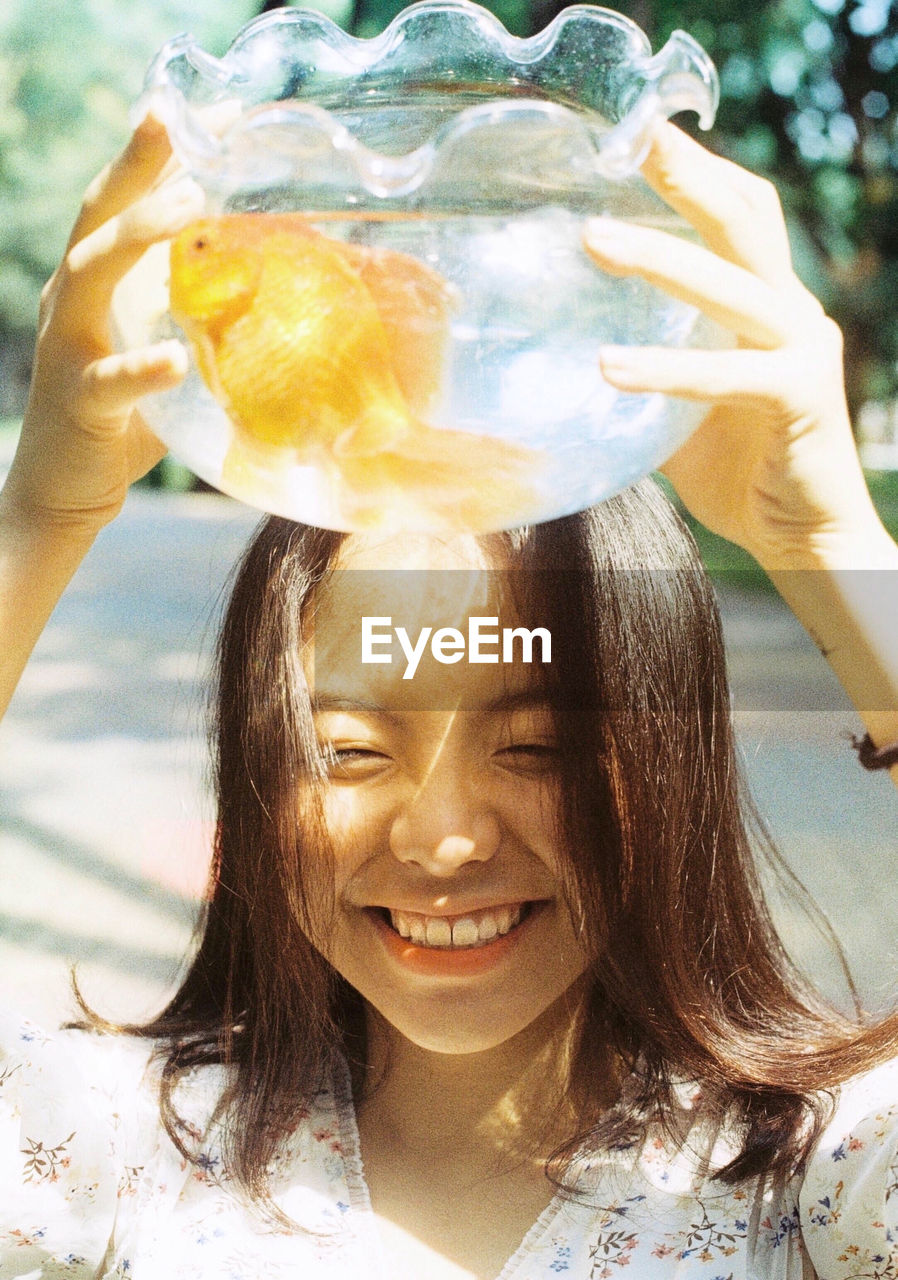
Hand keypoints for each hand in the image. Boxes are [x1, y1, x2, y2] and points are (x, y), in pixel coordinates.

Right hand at [2, 111, 202, 536]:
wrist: (66, 491)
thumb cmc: (121, 420)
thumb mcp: (161, 352)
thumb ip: (200, 320)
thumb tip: (269, 292)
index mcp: (91, 286)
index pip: (118, 205)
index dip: (153, 157)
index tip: (200, 114)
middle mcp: (69, 302)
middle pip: (94, 215)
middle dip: (134, 165)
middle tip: (176, 124)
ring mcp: (66, 347)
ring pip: (89, 271)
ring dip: (137, 235)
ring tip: (189, 209)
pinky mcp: (78, 402)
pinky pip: (110, 381)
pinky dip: (142, 367)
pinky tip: (175, 360)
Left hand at [583, 122, 888, 570]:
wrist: (802, 538)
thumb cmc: (738, 472)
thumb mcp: (675, 414)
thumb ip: (641, 373)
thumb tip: (563, 359)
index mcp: (763, 304)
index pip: (736, 215)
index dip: (694, 171)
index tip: (637, 134)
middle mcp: (790, 311)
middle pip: (745, 219)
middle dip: (688, 174)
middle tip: (632, 139)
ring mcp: (803, 349)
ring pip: (731, 284)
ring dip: (660, 258)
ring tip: (593, 240)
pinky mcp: (803, 396)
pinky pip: (729, 373)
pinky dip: (668, 368)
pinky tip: (609, 367)